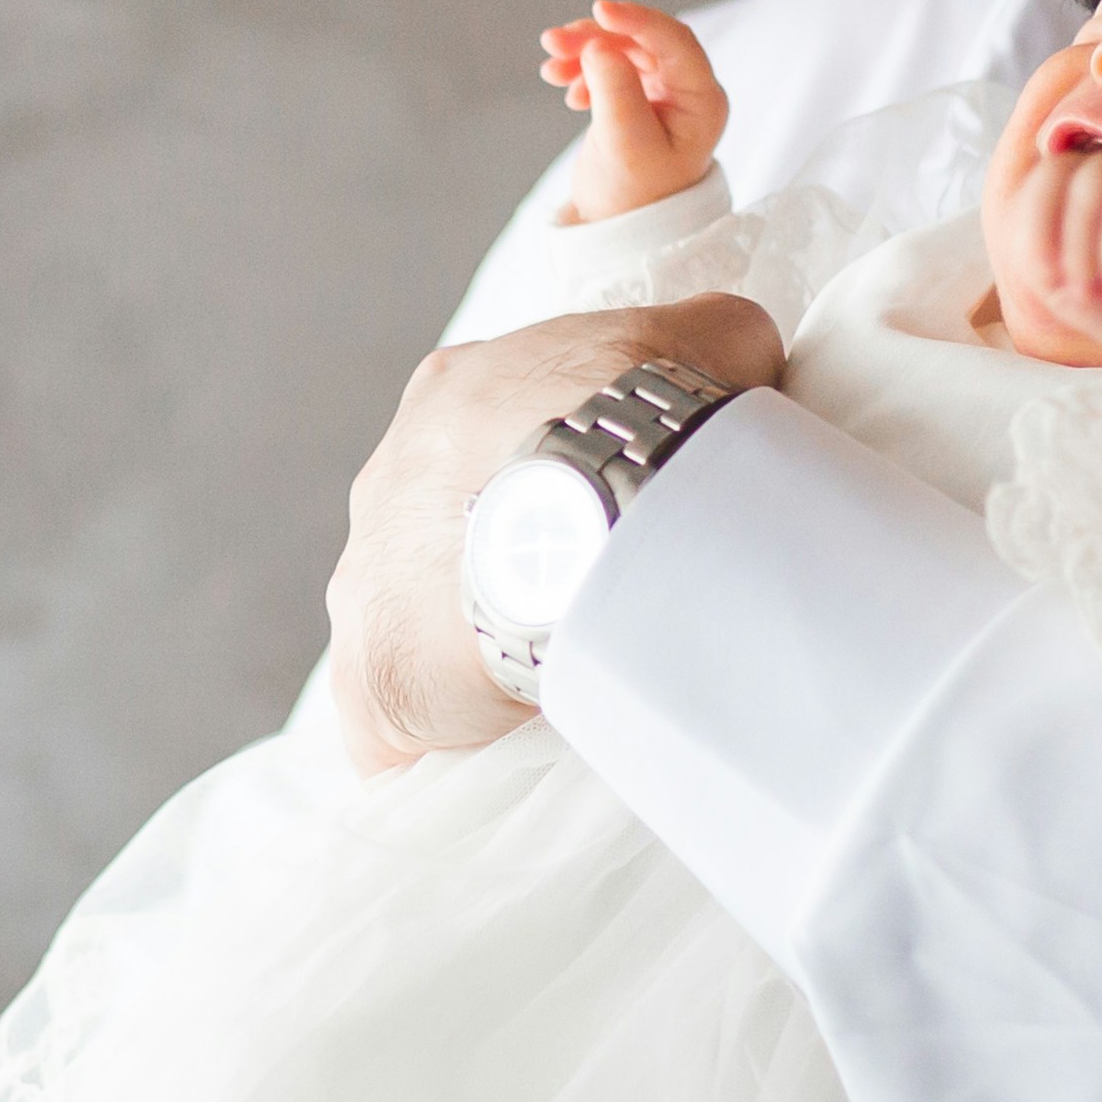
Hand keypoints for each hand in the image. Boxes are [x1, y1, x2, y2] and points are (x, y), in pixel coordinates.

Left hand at [320, 293, 786, 770]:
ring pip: (420, 628)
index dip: (553, 474)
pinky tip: (502, 761)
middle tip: (593, 604)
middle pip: (449, 534)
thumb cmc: (637, 414)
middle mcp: (388, 485)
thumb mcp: (699, 342)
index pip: (494, 438)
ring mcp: (367, 580)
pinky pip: (398, 726)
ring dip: (480, 649)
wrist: (586, 502)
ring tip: (566, 680)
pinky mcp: (372, 681)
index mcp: (452, 398)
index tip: (607, 517)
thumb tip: (733, 351)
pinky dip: (447, 743)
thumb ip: (708, 341)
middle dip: (511, 566)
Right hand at [537, 0, 727, 221]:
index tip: (599, 10)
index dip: (637, 19)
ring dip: (583, 52)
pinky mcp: (637, 100)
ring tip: (548, 68)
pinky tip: (566, 91)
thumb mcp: (624, 145)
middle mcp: (687, 92)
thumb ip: (616, 91)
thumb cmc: (632, 197)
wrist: (621, 232)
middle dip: (596, 37)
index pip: (675, 42)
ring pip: (621, 52)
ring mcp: (662, 94)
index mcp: (702, 102)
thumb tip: (599, 45)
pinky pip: (610, 69)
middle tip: (551, 41)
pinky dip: (583, 71)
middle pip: (642, 42)